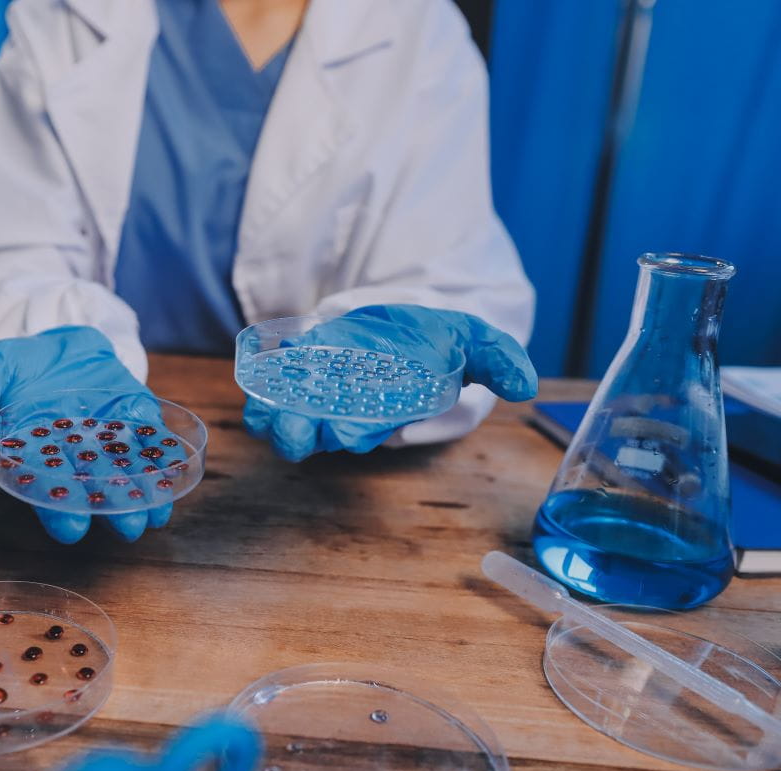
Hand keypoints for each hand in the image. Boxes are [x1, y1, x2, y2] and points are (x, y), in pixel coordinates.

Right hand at [0, 326, 172, 542]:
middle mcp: (73, 456)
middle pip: (90, 486)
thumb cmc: (22, 366)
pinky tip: (171, 485)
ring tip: (152, 514)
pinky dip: (162, 464)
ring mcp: (108, 441)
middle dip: (108, 507)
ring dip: (140, 495)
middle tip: (125, 526)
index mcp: (35, 453)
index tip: (71, 526)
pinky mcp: (135, 420)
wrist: (61, 346)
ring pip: (123, 472)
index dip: (57, 506)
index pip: (45, 485)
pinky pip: (150, 444)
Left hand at [242, 304, 536, 460]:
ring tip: (268, 404)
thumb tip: (525, 387)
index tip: (346, 428)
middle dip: (302, 434)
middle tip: (295, 424)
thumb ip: (499, 360)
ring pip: (285, 423)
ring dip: (272, 417)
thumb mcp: (475, 341)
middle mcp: (348, 415)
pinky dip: (260, 388)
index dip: (353, 433)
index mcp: (386, 416)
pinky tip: (262, 373)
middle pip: (316, 437)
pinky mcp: (295, 376)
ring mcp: (317, 398)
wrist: (406, 317)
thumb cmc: (439, 339)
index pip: (365, 434)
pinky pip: (268, 396)